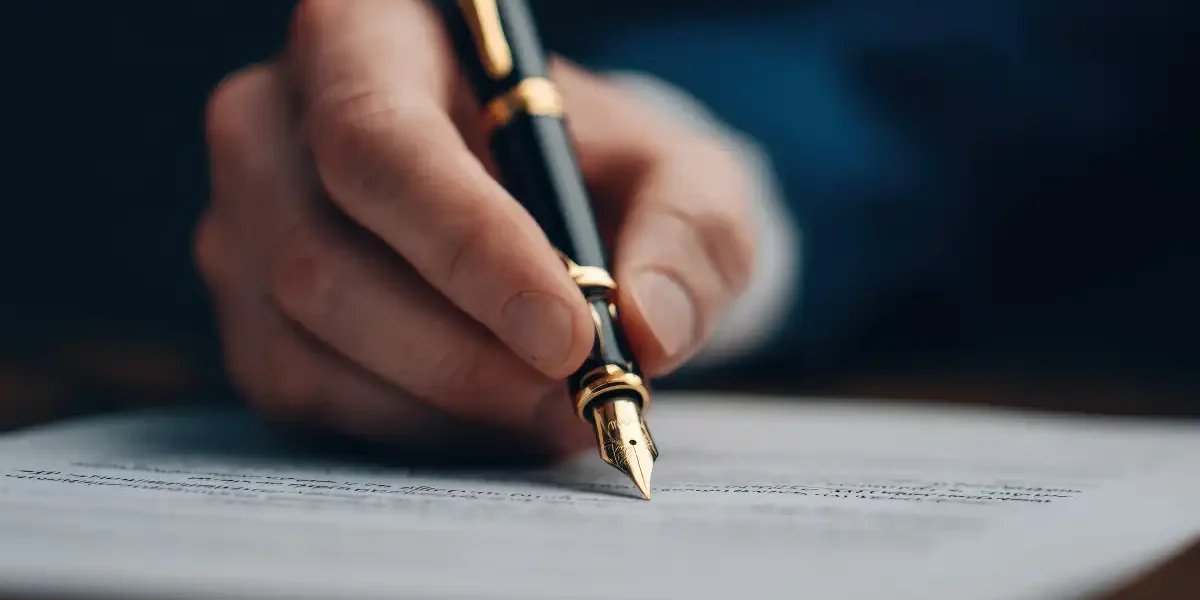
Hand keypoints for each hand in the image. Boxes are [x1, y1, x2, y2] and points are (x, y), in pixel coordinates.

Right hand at [195, 0, 754, 458]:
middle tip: (576, 399)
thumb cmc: (599, 173)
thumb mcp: (680, 176)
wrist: (540, 208)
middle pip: (323, 255)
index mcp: (365, 36)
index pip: (380, 142)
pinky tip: (489, 412)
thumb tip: (650, 328)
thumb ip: (691, 230)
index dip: (469, 247)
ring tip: (553, 411)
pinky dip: (410, 425)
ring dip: (445, 400)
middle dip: (463, 352)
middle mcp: (272, 122)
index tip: (570, 336)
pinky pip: (303, 392)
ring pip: (306, 340)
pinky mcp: (244, 313)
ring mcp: (243, 222)